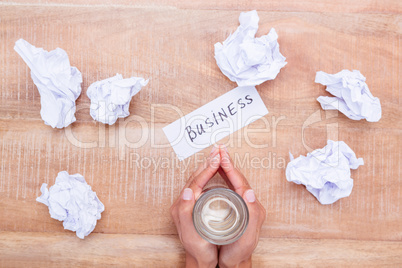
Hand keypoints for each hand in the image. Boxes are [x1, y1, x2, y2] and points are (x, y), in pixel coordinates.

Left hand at [170, 147, 220, 267]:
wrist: (199, 258)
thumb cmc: (198, 248)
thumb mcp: (191, 234)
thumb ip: (185, 213)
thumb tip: (185, 192)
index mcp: (182, 206)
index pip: (195, 182)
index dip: (207, 169)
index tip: (217, 158)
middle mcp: (183, 202)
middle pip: (195, 177)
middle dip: (207, 162)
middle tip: (218, 149)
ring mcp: (188, 202)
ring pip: (198, 179)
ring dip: (207, 166)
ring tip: (217, 155)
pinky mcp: (194, 204)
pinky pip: (201, 184)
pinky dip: (208, 174)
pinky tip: (215, 171)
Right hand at [218, 145, 265, 267]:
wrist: (236, 262)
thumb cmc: (239, 252)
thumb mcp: (247, 236)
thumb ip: (252, 215)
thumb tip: (250, 192)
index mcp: (252, 207)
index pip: (241, 182)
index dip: (231, 168)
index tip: (222, 156)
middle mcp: (249, 203)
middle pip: (238, 178)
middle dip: (228, 163)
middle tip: (219, 149)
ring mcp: (242, 204)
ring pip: (234, 181)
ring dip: (225, 167)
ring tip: (218, 156)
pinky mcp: (236, 207)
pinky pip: (230, 187)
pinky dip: (223, 177)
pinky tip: (217, 173)